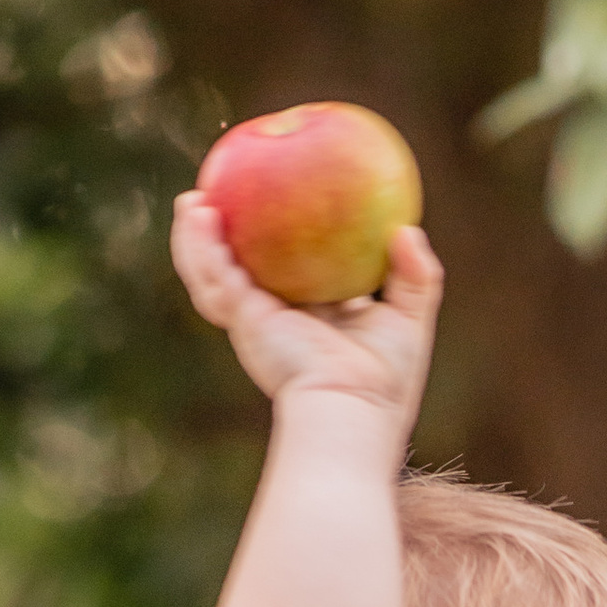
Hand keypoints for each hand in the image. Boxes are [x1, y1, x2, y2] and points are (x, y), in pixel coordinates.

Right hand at [172, 193, 441, 432]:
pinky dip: (201, 246)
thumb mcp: (409, 319)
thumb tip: (406, 230)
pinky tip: (199, 215)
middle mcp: (277, 320)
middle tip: (220, 201)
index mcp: (311, 321)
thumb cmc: (385, 378)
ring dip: (195, 240)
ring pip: (213, 276)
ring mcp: (254, 321)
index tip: (283, 209)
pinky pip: (215, 275)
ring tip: (190, 201)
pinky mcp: (244, 318)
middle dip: (224, 242)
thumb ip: (416, 275)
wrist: (353, 405)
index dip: (282, 249)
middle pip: (242, 274)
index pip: (291, 278)